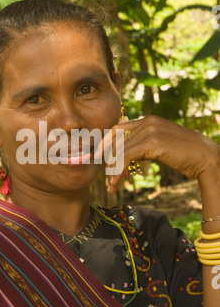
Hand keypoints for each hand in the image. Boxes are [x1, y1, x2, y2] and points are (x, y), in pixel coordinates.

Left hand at [99, 115, 219, 193]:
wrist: (206, 158)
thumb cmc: (186, 156)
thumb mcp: (161, 146)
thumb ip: (145, 145)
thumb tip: (128, 156)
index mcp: (148, 120)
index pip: (118, 129)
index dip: (106, 144)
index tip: (101, 160)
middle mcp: (147, 121)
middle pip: (115, 139)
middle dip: (106, 159)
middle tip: (105, 178)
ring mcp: (150, 130)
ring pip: (119, 150)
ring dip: (111, 171)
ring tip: (110, 186)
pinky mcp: (152, 142)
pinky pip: (125, 157)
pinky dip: (117, 172)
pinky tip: (115, 184)